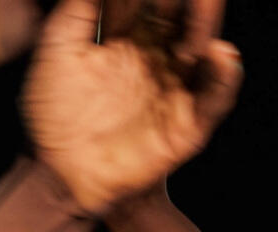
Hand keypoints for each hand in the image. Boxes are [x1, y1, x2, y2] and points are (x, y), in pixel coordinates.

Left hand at [22, 0, 242, 216]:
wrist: (61, 169)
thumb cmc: (53, 111)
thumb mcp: (58, 48)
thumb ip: (79, 8)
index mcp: (127, 40)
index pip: (150, 2)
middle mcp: (156, 61)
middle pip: (181, 20)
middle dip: (189, 0)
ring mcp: (174, 90)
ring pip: (201, 51)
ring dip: (207, 25)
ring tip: (207, 0)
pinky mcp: (187, 124)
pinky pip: (213, 98)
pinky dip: (223, 77)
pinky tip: (222, 54)